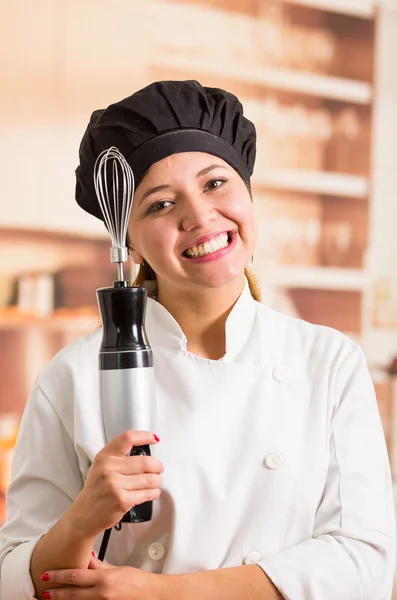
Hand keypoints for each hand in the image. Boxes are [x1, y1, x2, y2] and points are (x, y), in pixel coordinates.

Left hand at [40, 554, 161, 598]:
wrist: (151, 595)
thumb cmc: (137, 582)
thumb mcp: (117, 569)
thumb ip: (99, 567)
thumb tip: (85, 561)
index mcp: (104, 580)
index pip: (75, 576)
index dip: (58, 576)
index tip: (47, 575)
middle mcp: (101, 595)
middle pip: (72, 594)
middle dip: (56, 593)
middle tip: (44, 591)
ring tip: (54, 598)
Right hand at [70, 430, 163, 536]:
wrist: (84, 515)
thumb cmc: (96, 490)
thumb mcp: (101, 466)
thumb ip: (119, 457)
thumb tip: (145, 452)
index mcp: (104, 457)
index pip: (127, 438)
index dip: (144, 436)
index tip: (154, 438)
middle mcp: (108, 468)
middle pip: (145, 461)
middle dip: (157, 466)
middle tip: (158, 469)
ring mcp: (115, 485)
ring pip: (149, 479)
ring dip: (157, 481)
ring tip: (155, 482)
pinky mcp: (122, 500)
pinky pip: (147, 494)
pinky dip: (154, 493)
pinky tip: (152, 492)